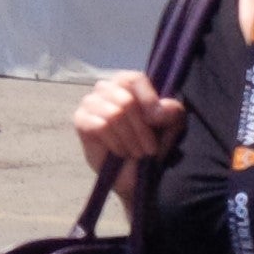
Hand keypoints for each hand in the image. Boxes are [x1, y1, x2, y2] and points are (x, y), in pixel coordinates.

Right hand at [72, 72, 184, 200]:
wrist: (135, 174)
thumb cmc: (152, 145)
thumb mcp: (172, 126)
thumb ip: (172, 112)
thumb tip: (159, 111)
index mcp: (128, 84)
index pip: (134, 79)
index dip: (148, 100)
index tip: (158, 121)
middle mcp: (107, 88)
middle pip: (126, 100)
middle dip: (141, 129)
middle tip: (149, 148)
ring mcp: (91, 102)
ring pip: (114, 114)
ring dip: (130, 139)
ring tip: (136, 152)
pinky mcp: (80, 119)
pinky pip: (100, 126)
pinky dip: (116, 143)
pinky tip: (119, 152)